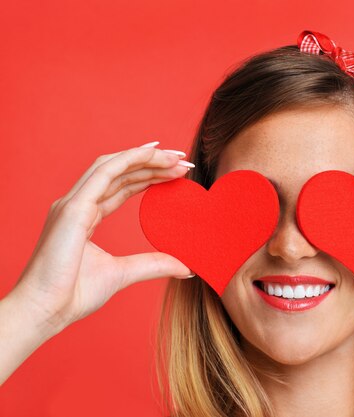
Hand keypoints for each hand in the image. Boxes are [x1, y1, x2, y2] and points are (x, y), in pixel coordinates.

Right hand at [11, 142, 195, 333]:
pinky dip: (130, 159)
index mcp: (85, 216)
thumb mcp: (123, 273)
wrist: (45, 310)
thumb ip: (154, 264)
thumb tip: (186, 266)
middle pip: (119, 171)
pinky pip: (105, 173)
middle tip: (182, 160)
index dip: (148, 175)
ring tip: (176, 157)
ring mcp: (73, 203)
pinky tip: (155, 153)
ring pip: (113, 165)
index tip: (177, 172)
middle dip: (151, 162)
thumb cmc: (73, 294)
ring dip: (146, 157)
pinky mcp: (73, 208)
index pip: (121, 186)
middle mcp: (78, 204)